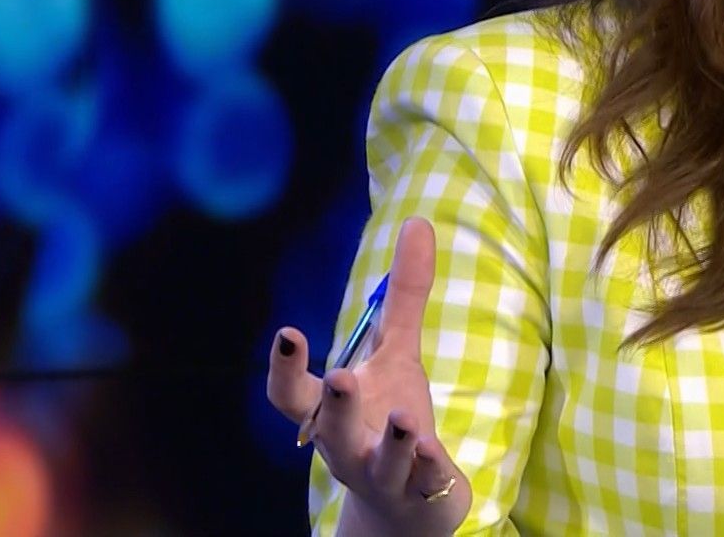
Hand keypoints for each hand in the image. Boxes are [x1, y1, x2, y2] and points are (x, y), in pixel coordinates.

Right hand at [267, 217, 471, 536]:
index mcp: (329, 412)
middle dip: (336, 405)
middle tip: (341, 376)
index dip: (284, 368)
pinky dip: (429, 471)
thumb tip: (418, 220)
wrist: (411, 503)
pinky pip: (423, 485)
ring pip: (380, 463)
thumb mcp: (397, 355)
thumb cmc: (390, 417)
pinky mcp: (418, 494)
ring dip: (392, 441)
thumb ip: (403, 296)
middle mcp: (346, 446)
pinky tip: (438, 457)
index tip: (287, 333)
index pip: (292, 395)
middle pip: (333, 430)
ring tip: (404, 417)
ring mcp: (381, 475)